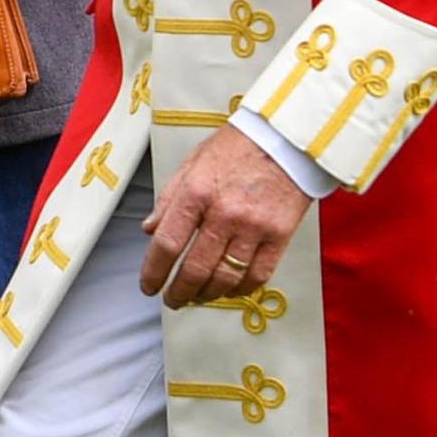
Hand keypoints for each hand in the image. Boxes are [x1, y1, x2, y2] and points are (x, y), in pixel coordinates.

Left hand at [142, 127, 308, 305]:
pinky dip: (240, 289)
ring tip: (198, 297)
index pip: (167, 244)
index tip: (149, 286)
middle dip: (179, 292)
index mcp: (196, 191)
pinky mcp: (280, 235)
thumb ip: (170, 197)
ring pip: (225, 277)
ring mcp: (254, 226)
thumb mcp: (194, 161)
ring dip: (206, 295)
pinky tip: (230, 289)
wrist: (287, 136)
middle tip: (173, 299)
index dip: (153, 272)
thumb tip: (149, 229)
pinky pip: (257, 275)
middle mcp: (224, 212)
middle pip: (194, 269)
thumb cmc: (239, 145)